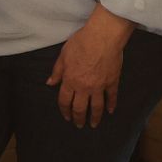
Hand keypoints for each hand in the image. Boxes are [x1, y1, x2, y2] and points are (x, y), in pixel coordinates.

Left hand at [47, 6, 133, 128]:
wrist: (102, 37)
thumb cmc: (81, 43)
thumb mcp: (63, 55)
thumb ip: (57, 71)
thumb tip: (50, 83)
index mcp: (70, 80)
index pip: (64, 101)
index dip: (64, 110)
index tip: (66, 116)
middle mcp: (84, 87)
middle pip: (80, 108)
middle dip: (78, 118)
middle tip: (78, 125)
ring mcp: (99, 86)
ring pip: (96, 107)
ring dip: (94, 117)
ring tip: (93, 124)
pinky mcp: (112, 82)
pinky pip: (112, 97)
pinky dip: (111, 105)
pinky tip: (110, 111)